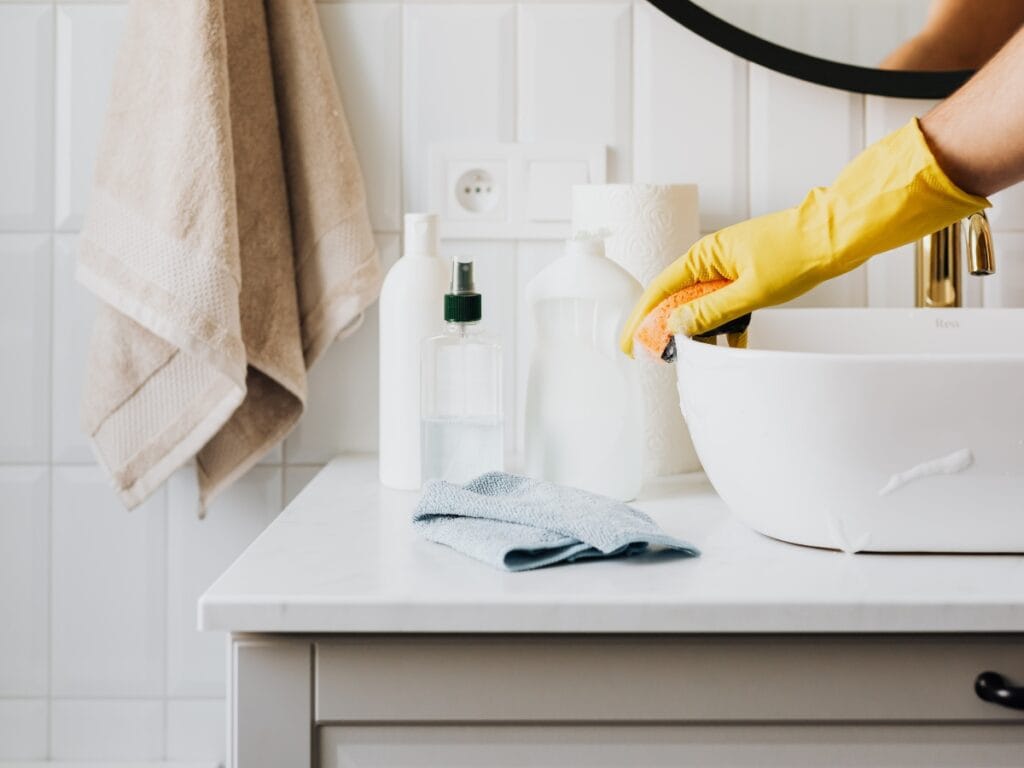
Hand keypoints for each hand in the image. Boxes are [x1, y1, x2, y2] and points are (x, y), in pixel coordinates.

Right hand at [619, 118, 987, 355]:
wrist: (837, 234)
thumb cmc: (797, 252)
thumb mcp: (751, 290)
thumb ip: (712, 311)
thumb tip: (677, 326)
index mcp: (705, 256)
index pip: (661, 290)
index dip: (642, 318)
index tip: (630, 343)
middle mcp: (713, 259)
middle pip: (678, 299)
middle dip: (666, 328)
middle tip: (656, 355)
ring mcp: (731, 268)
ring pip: (703, 305)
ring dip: (699, 329)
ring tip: (693, 355)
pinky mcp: (749, 276)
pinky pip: (728, 305)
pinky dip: (727, 326)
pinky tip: (731, 345)